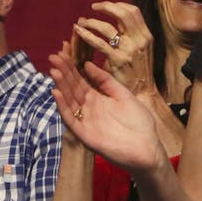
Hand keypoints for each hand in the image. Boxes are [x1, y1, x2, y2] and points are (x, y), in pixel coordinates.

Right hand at [49, 54, 163, 175]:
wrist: (148, 149)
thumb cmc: (138, 122)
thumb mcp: (123, 95)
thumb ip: (105, 80)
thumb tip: (87, 64)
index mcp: (97, 98)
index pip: (80, 79)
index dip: (71, 66)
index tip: (63, 51)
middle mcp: (88, 108)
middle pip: (72, 88)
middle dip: (63, 72)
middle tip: (53, 56)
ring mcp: (85, 121)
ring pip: (69, 101)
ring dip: (61, 86)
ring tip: (54, 70)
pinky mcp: (84, 134)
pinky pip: (71, 119)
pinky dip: (63, 107)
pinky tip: (57, 93)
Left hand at [78, 2, 159, 100]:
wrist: (142, 93)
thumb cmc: (137, 70)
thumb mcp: (140, 49)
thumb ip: (130, 35)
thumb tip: (115, 19)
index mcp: (145, 36)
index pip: (133, 11)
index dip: (118, 5)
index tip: (106, 6)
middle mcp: (139, 40)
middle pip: (122, 14)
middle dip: (106, 7)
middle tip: (93, 7)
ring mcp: (129, 50)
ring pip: (108, 27)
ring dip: (92, 22)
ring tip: (83, 23)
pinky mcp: (117, 61)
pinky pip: (99, 43)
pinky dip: (87, 35)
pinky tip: (78, 32)